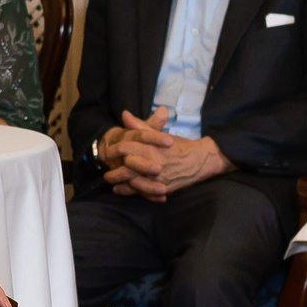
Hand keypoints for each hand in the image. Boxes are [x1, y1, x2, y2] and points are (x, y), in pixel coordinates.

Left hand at [100, 110, 225, 199]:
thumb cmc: (179, 146)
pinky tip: (121, 190)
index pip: (126, 148)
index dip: (113, 149)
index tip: (106, 151)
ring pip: (133, 182)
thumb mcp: (159, 134)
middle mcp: (154, 163)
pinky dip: (132, 192)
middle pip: (127, 167)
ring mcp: (159, 178)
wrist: (201, 160)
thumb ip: (140, 126)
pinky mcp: (163, 188)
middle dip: (113, 169)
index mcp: (152, 148)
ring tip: (110, 182)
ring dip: (119, 183)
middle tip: (105, 169)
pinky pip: (144, 192)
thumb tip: (124, 114)